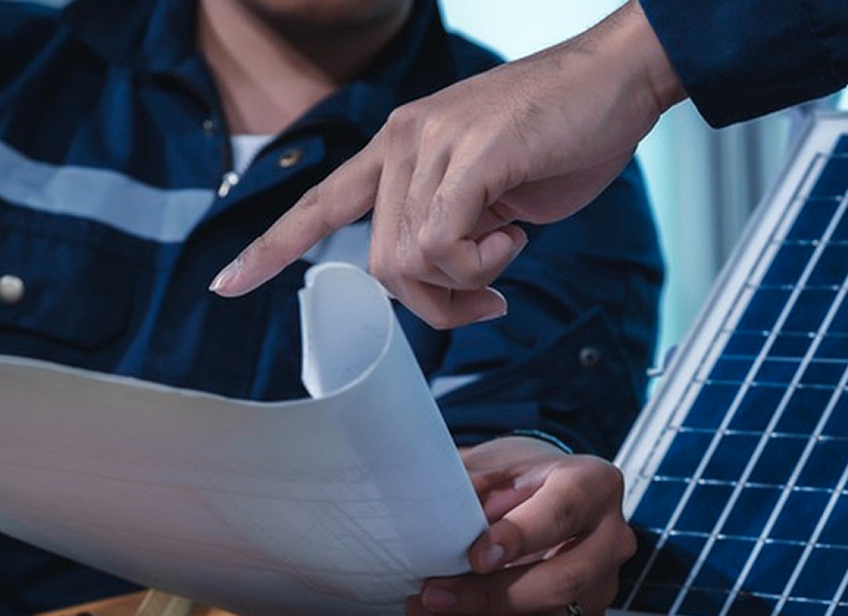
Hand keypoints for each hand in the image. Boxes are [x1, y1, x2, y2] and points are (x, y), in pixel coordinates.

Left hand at [209, 1, 684, 328]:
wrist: (619, 78)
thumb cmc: (566, 133)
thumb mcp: (493, 190)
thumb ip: (455, 223)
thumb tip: (447, 275)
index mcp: (400, 146)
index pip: (319, 203)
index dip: (271, 248)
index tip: (227, 285)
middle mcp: (403, 141)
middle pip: (380, 264)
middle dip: (435, 303)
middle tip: (489, 299)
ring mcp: (432, 144)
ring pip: (409, 262)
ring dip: (465, 284)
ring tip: (509, 254)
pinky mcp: (469, 156)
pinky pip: (444, 245)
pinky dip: (481, 263)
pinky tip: (515, 236)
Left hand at [406, 435, 634, 615]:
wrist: (541, 496)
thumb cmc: (518, 479)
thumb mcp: (492, 463)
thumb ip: (469, 483)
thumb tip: (435, 514)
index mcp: (594, 485)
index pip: (562, 514)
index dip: (519, 538)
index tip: (475, 556)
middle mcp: (612, 538)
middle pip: (563, 581)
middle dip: (490, 596)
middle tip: (434, 593)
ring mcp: (605, 586)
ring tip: (429, 611)